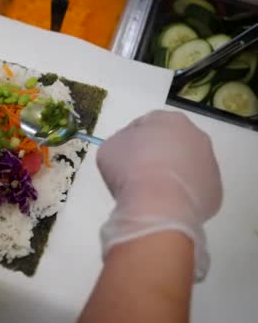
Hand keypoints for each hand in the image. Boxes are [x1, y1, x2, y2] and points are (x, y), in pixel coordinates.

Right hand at [97, 110, 221, 280]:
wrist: (157, 205)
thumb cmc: (130, 170)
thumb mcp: (110, 147)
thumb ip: (122, 142)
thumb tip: (132, 150)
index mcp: (169, 119)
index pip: (147, 123)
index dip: (131, 140)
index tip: (122, 156)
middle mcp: (196, 137)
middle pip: (171, 143)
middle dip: (156, 154)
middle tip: (136, 173)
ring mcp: (210, 164)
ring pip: (186, 166)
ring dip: (170, 175)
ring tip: (151, 192)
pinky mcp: (215, 191)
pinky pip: (193, 189)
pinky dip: (181, 195)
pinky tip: (165, 204)